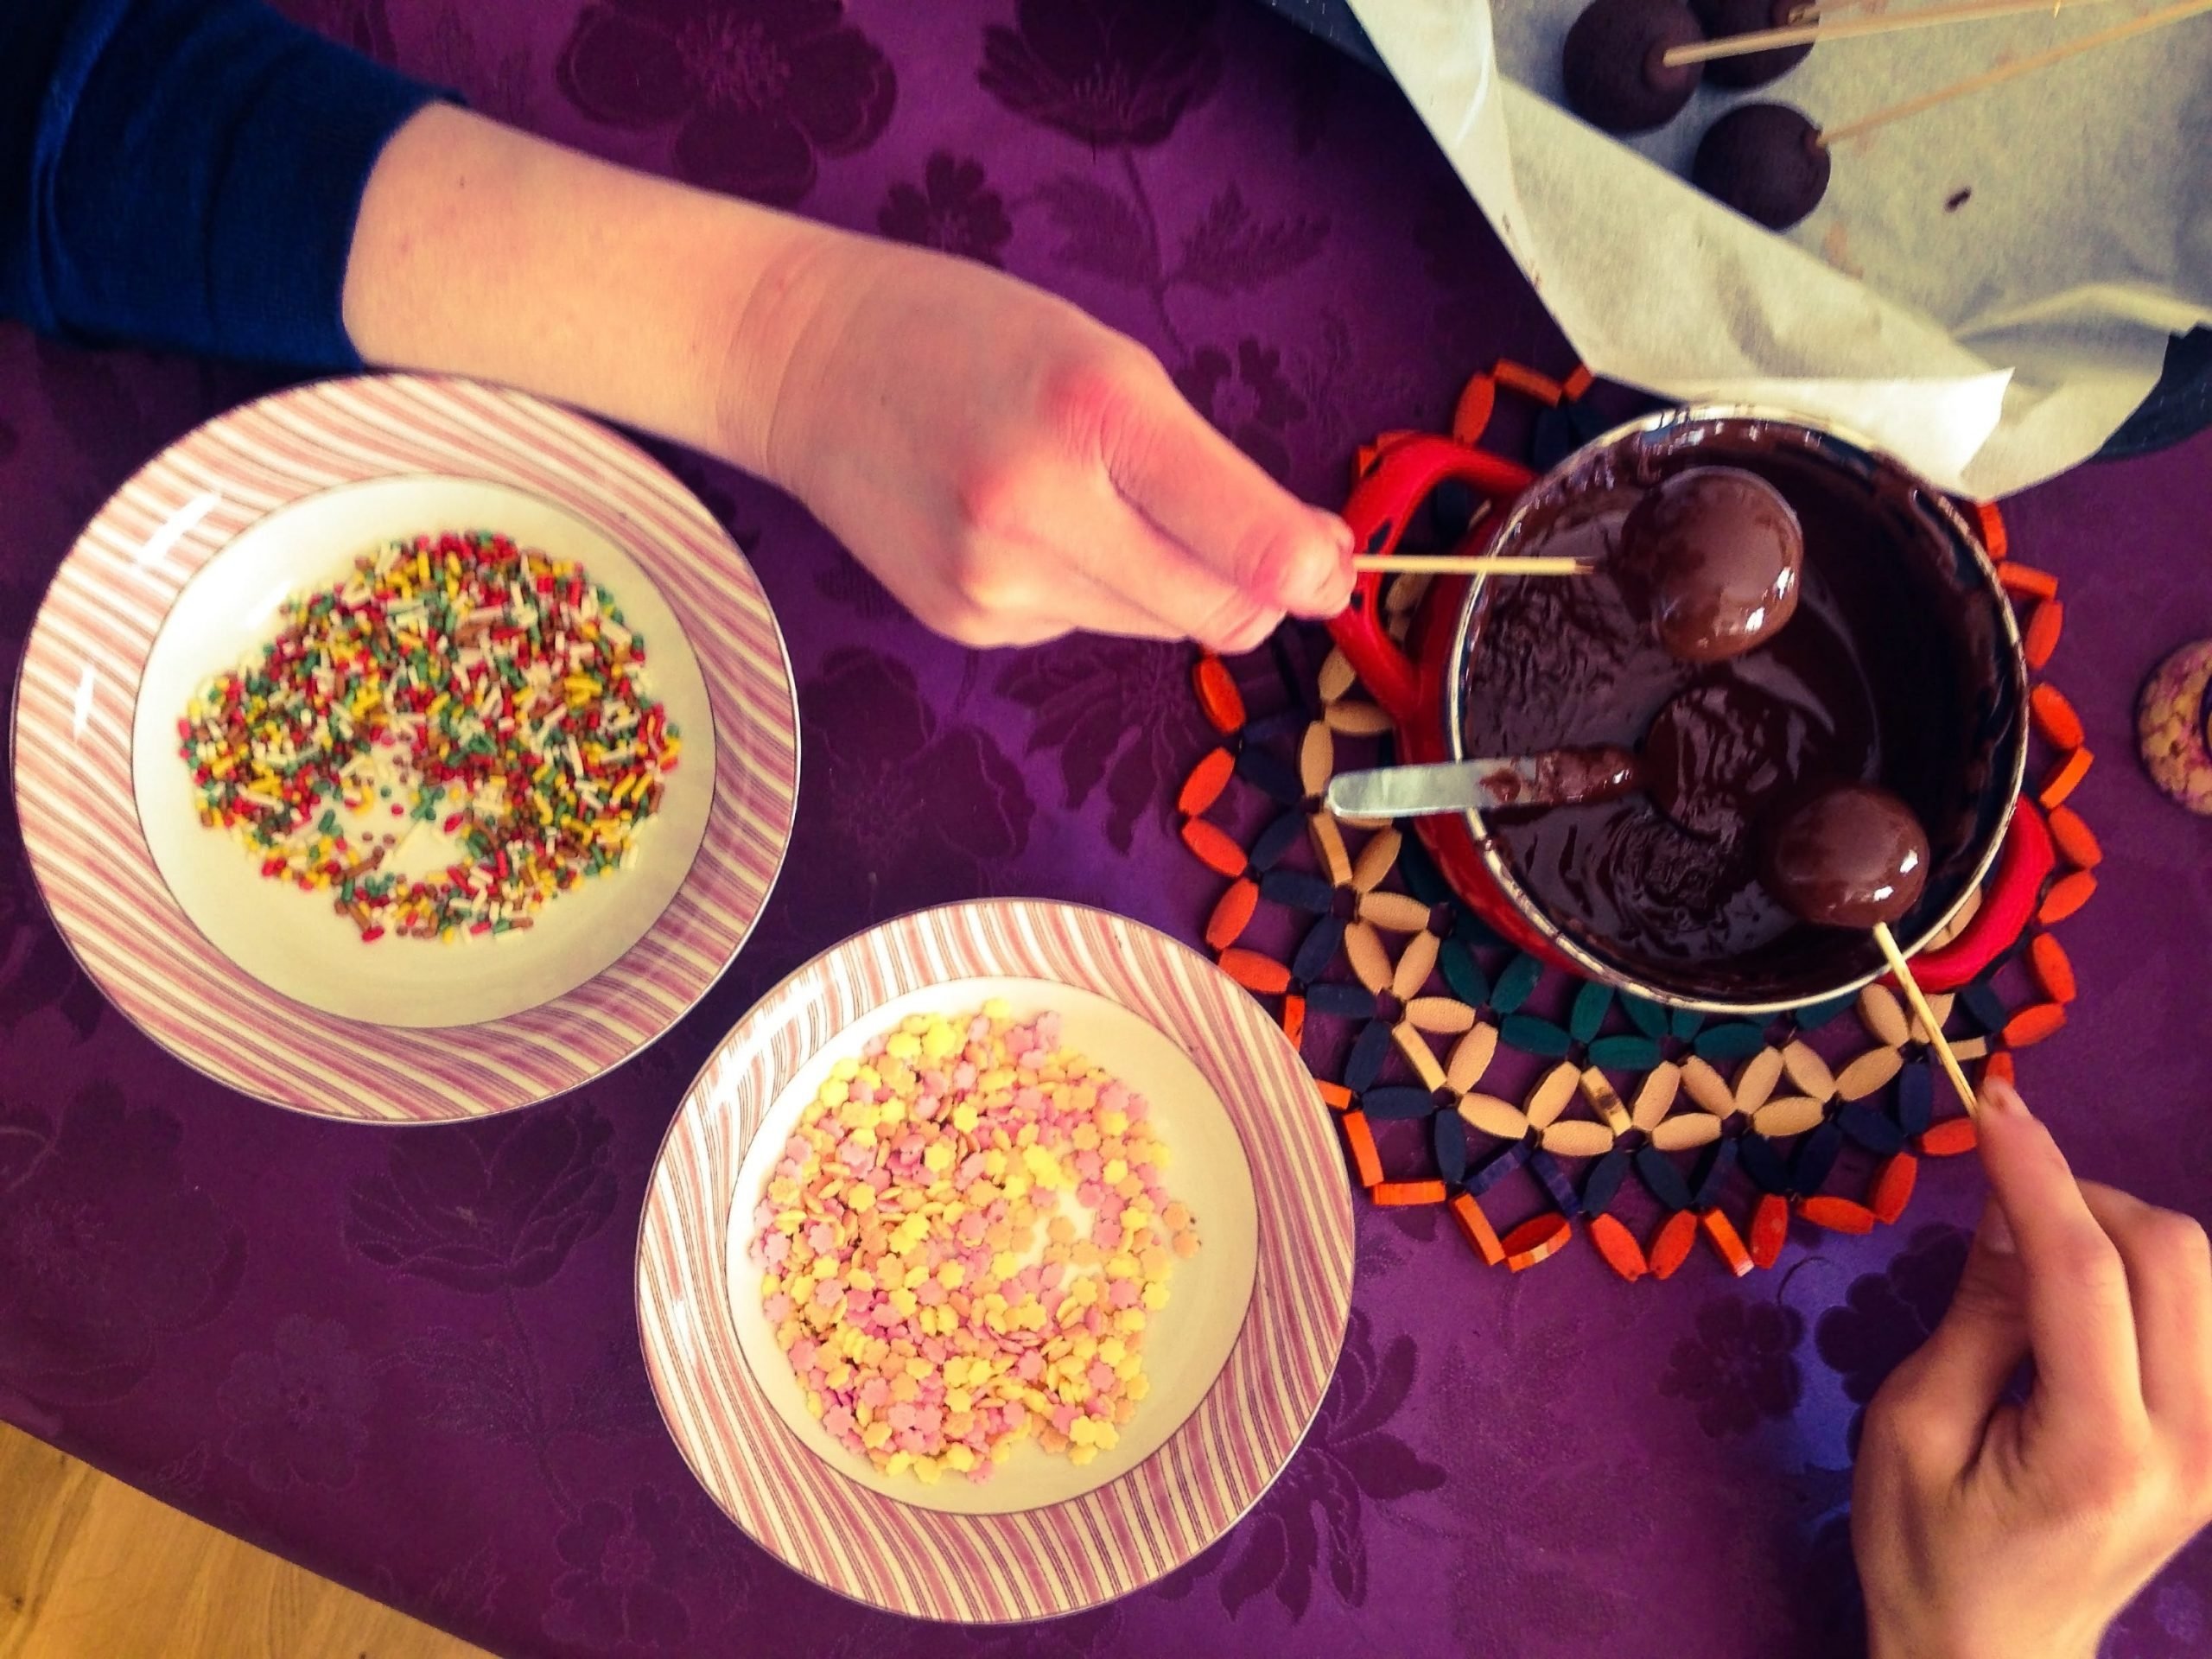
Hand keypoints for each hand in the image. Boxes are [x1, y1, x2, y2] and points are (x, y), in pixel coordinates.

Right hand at [736, 233, 1354, 649]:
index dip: (1312, 570)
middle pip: (1215, 612)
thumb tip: (1307, 564)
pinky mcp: (965, 625)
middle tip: (1254, 545)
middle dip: (1254, 590)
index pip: (1247, 543)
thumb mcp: (1106, 358)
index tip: (1332, 566)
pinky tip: (1032, 531)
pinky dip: (1088, 590)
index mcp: (1096, 414)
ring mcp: (995, 583)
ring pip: (1154, 628)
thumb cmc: (972, 339)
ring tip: (1095, 506)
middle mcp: (1040, 511)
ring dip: (1165, 584)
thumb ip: (1208, 466)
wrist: (809, 366)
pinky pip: (1081, 628)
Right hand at [1853, 1079, 2211, 1658]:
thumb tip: (2006, 1205)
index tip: (1990, 1101)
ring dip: (2120, 1229)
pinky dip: (2146, 1270)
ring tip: (2037, 1248)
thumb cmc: (1927, 1549)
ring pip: (2204, 1274)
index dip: (2037, 1172)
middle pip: (2175, 1257)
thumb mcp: (1912, 1427)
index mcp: (2098, 1450)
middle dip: (2084, 1195)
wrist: (1993, 1656)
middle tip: (2002, 1193)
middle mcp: (2192, 1443)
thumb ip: (1978, 1314)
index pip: (2086, 1272)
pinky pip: (2204, 1313)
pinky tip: (2084, 1290)